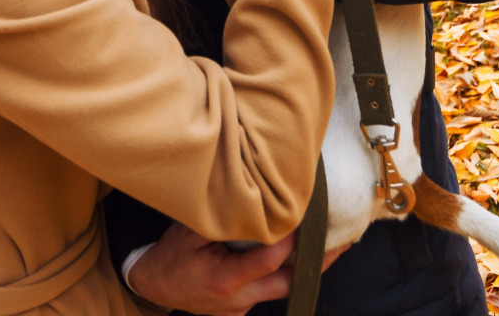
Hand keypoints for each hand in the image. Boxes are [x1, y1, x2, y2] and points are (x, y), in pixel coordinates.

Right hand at [127, 223, 349, 315]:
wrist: (154, 285)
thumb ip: (224, 219)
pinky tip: (296, 258)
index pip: (270, 259)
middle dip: (318, 264)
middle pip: (289, 283)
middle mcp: (238, 300)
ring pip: (282, 289)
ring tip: (332, 246)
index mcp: (226, 279)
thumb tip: (252, 194)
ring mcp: (241, 309)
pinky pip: (268, 291)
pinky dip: (284, 275)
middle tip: (344, 242)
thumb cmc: (172, 253)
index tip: (311, 218)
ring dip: (305, 269)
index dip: (293, 240)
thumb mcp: (191, 231)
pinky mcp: (241, 311)